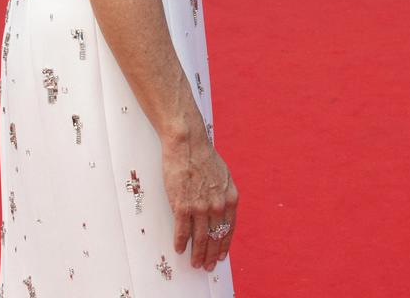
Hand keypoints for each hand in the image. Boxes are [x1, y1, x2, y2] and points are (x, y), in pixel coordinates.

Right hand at [162, 134, 237, 271]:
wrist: (187, 142)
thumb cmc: (203, 156)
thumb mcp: (223, 175)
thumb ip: (224, 195)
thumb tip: (222, 211)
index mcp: (230, 198)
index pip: (229, 230)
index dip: (224, 245)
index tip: (220, 256)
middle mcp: (218, 206)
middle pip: (215, 238)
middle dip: (211, 255)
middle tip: (206, 266)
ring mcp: (200, 207)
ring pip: (199, 239)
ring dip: (197, 254)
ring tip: (194, 263)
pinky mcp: (182, 205)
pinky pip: (181, 231)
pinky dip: (180, 242)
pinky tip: (179, 249)